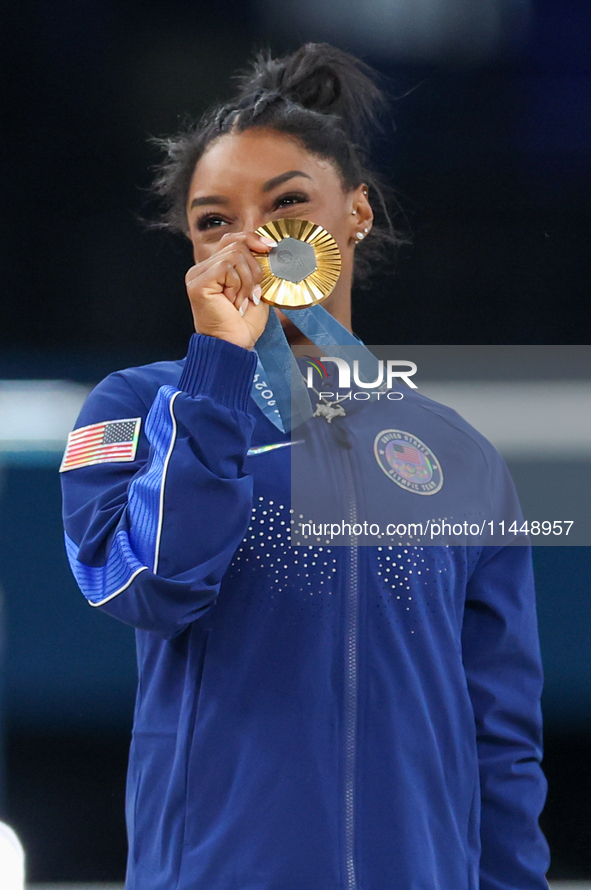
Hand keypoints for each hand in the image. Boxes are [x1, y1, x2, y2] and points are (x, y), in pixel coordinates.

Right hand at [184, 231, 274, 349]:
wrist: (235, 345)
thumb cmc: (243, 323)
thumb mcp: (255, 288)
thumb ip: (255, 267)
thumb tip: (268, 246)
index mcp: (215, 268)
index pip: (232, 240)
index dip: (251, 239)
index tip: (270, 247)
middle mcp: (202, 268)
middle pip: (236, 245)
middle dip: (254, 269)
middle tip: (253, 294)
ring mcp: (198, 274)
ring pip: (234, 256)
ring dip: (247, 281)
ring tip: (242, 301)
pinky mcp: (198, 282)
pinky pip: (227, 268)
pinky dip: (238, 286)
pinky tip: (233, 302)